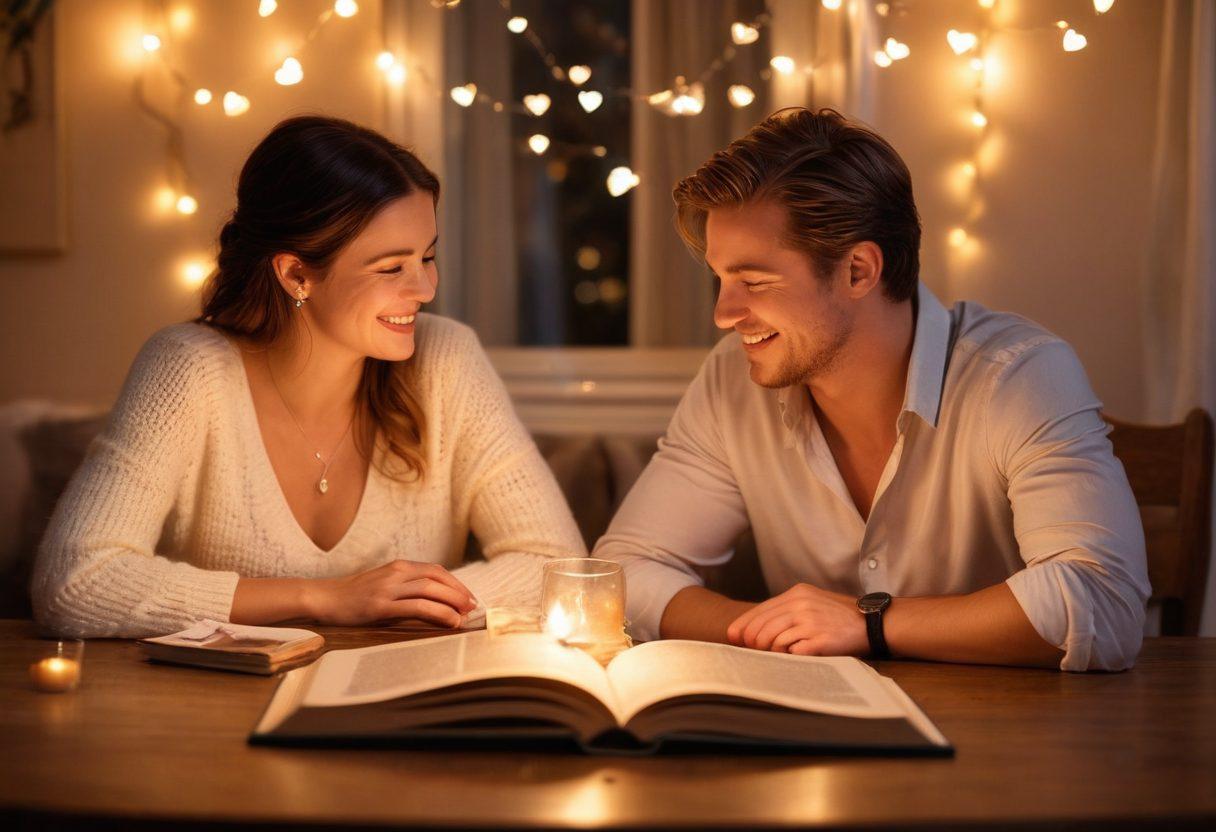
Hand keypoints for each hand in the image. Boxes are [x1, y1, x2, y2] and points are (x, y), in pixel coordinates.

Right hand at [306, 560, 476, 627]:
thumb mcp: (385, 585)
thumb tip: (437, 602)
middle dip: (459, 592)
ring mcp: (387, 589)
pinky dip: (438, 612)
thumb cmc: (356, 596)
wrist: (324, 599)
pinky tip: (450, 621)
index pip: (436, 570)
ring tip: (465, 614)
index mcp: (399, 567)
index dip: (456, 583)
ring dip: (452, 602)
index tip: (469, 597)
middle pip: (437, 578)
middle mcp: (396, 573)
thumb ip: (407, 588)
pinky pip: (416, 607)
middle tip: (473, 607)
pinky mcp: (379, 606)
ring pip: (429, 589)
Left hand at [726, 583, 868, 656]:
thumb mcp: (812, 602)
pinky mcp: (819, 640)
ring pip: (774, 639)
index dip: (744, 624)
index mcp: (797, 593)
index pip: (762, 609)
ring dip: (770, 650)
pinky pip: (792, 651)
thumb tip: (757, 628)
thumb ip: (787, 610)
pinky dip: (788, 656)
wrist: (872, 622)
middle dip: (752, 641)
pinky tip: (793, 657)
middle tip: (751, 650)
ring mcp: (810, 622)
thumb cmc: (839, 616)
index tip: (733, 636)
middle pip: (763, 626)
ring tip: (775, 654)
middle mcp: (801, 604)